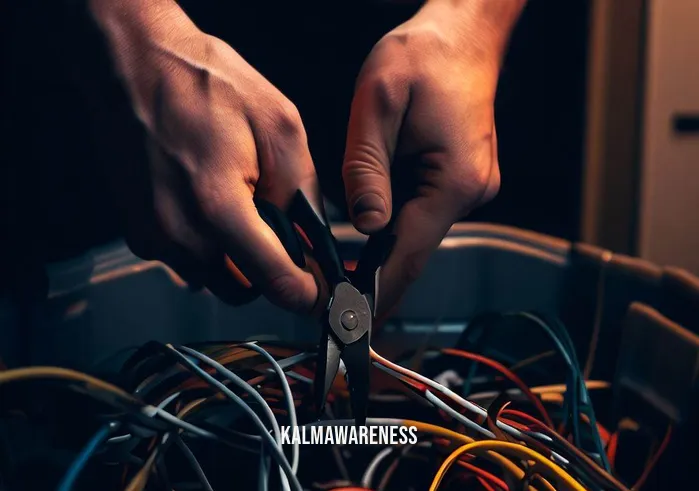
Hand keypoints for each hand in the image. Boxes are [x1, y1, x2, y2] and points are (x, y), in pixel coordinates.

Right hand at [89, 0, 319, 310]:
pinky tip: (209, 204)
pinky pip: (186, 260)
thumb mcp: (279, 127)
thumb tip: (313, 239)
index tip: (319, 292)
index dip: (305, 292)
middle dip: (268, 271)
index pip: (274, 280)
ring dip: (235, 259)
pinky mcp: (139, 234)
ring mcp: (154, 238)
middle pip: (243, 289)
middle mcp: (180, 235)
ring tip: (238, 207)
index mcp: (219, 208)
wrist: (133, 67)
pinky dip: (206, 246)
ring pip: (212, 279)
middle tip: (277, 232)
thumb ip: (302, 192)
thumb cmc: (203, 85)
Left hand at [342, 0, 523, 314]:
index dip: (378, 290)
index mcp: (455, 178)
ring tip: (346, 282)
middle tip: (338, 312)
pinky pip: (422, 214)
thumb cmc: (422, 56)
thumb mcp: (379, 104)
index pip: (409, 251)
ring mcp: (469, 187)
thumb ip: (368, 169)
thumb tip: (365, 228)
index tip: (351, 322)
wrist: (461, 33)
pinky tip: (371, 236)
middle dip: (378, 283)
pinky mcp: (460, 179)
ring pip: (418, 234)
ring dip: (384, 255)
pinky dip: (396, 230)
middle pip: (416, 251)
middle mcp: (470, 191)